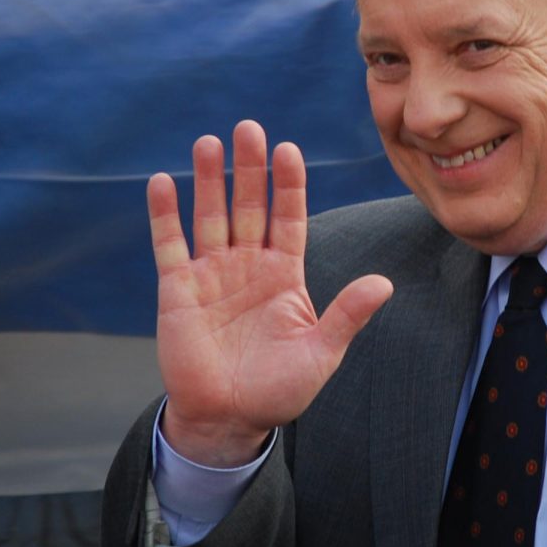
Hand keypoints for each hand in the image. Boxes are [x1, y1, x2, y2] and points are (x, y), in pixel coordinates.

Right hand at [148, 120, 392, 465]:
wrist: (230, 419)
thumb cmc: (279, 389)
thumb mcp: (321, 352)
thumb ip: (347, 315)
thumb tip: (384, 283)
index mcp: (284, 274)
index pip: (288, 218)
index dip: (288, 185)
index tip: (288, 150)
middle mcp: (248, 265)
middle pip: (249, 206)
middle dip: (249, 169)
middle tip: (248, 128)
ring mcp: (211, 274)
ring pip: (210, 216)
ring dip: (209, 180)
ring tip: (210, 142)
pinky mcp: (177, 290)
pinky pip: (170, 245)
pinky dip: (165, 215)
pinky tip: (162, 182)